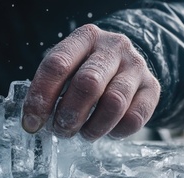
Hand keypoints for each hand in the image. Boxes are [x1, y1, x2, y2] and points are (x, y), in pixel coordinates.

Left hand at [22, 24, 159, 140]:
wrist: (127, 64)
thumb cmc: (87, 69)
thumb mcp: (67, 68)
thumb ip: (50, 88)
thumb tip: (33, 122)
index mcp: (84, 38)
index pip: (57, 65)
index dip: (41, 98)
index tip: (31, 123)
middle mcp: (113, 47)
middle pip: (88, 83)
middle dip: (69, 115)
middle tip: (61, 130)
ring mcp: (136, 66)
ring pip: (114, 103)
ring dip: (93, 128)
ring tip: (83, 133)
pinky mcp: (152, 87)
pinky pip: (134, 118)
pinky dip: (115, 131)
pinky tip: (106, 131)